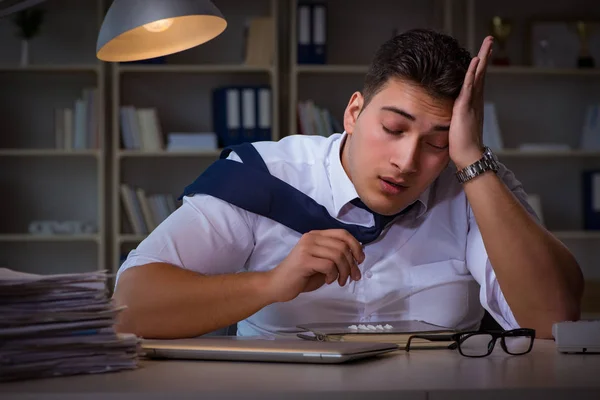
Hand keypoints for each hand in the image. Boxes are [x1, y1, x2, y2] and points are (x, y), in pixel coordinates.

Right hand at [265, 229, 364, 302]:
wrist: (277, 284)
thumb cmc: (300, 275)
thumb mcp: (321, 262)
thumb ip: (335, 256)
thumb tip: (357, 257)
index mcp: (316, 235)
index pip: (342, 233)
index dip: (356, 246)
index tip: (360, 260)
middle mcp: (311, 237)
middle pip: (343, 245)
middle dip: (352, 264)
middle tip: (353, 277)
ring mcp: (307, 247)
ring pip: (338, 255)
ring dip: (344, 271)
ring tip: (341, 281)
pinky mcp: (304, 260)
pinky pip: (329, 265)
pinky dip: (333, 275)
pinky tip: (329, 281)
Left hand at [449, 36, 493, 169]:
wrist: (468, 157)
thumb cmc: (461, 146)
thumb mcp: (457, 126)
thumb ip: (456, 116)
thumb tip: (452, 114)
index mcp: (473, 104)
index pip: (476, 81)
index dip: (479, 66)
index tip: (482, 53)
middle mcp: (476, 101)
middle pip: (481, 74)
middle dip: (485, 56)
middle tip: (490, 40)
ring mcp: (472, 104)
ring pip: (478, 76)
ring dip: (482, 59)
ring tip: (487, 44)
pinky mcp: (465, 108)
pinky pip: (469, 87)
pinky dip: (472, 73)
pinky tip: (475, 62)